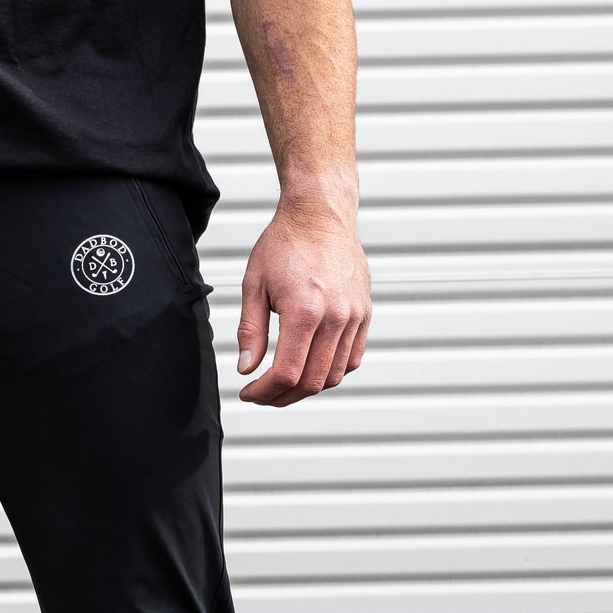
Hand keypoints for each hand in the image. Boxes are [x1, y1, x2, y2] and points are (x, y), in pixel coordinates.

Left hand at [236, 202, 370, 404]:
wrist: (320, 215)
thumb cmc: (285, 244)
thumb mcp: (254, 285)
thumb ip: (250, 331)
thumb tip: (247, 368)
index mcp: (304, 310)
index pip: (287, 373)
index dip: (265, 392)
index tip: (249, 392)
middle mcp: (336, 317)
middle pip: (312, 381)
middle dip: (283, 397)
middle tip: (263, 395)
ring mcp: (355, 317)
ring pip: (334, 375)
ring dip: (307, 388)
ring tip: (283, 384)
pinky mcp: (365, 314)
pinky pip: (352, 358)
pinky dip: (331, 372)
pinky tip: (310, 367)